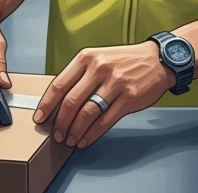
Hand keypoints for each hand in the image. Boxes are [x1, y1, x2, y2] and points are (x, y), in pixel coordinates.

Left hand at [32, 42, 172, 148]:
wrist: (157, 59)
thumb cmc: (125, 60)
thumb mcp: (99, 57)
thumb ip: (80, 74)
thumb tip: (59, 101)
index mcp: (88, 57)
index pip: (60, 84)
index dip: (47, 105)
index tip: (40, 118)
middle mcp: (100, 68)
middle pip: (71, 102)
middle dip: (60, 123)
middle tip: (56, 134)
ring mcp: (115, 83)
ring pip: (87, 113)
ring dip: (74, 131)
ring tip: (69, 139)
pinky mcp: (128, 97)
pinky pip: (104, 121)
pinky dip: (91, 134)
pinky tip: (85, 139)